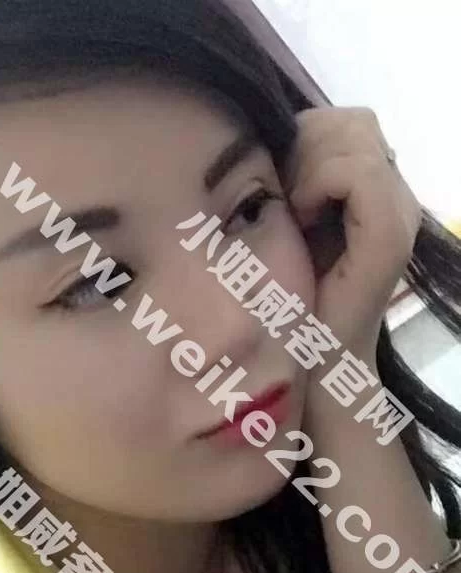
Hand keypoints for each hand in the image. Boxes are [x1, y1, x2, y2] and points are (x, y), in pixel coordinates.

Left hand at [283, 107, 421, 369]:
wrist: (316, 355)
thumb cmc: (291, 294)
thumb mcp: (286, 223)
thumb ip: (293, 180)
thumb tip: (269, 139)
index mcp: (372, 188)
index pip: (344, 121)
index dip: (303, 136)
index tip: (277, 180)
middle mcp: (394, 192)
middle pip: (351, 121)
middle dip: (304, 147)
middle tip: (283, 194)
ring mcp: (398, 211)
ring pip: (355, 136)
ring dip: (309, 166)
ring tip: (294, 210)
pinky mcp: (390, 234)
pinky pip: (356, 173)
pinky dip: (319, 185)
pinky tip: (302, 216)